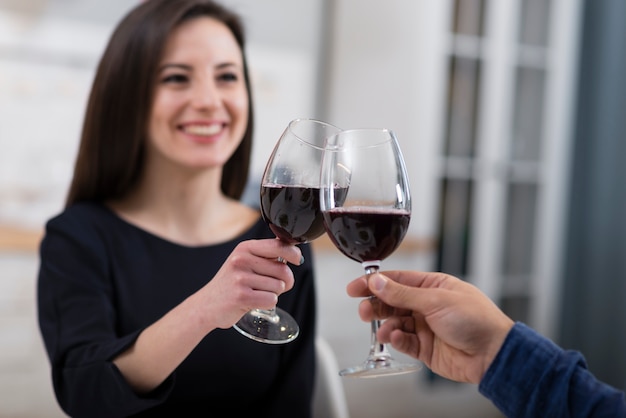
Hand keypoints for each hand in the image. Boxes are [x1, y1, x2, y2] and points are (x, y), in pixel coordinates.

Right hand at [199, 238, 301, 328]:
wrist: (207, 304)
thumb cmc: (231, 283)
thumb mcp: (244, 261)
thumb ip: (266, 256)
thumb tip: (294, 252)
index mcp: (245, 248)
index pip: (279, 245)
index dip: (294, 254)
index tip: (297, 260)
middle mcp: (242, 260)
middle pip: (283, 270)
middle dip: (285, 281)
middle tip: (272, 286)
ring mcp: (240, 278)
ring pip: (279, 287)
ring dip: (274, 293)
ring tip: (257, 293)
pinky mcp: (241, 296)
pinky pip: (271, 300)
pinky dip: (267, 303)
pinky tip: (254, 301)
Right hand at [346, 271, 513, 383]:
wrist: (493, 354)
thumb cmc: (475, 319)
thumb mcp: (436, 300)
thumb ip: (403, 293)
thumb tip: (378, 282)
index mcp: (432, 286)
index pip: (397, 280)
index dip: (375, 283)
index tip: (356, 287)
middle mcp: (427, 304)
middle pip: (392, 301)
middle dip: (376, 305)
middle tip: (364, 310)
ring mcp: (425, 326)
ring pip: (395, 322)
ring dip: (386, 324)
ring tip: (383, 328)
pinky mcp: (424, 347)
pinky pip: (403, 341)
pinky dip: (396, 339)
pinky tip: (395, 337)